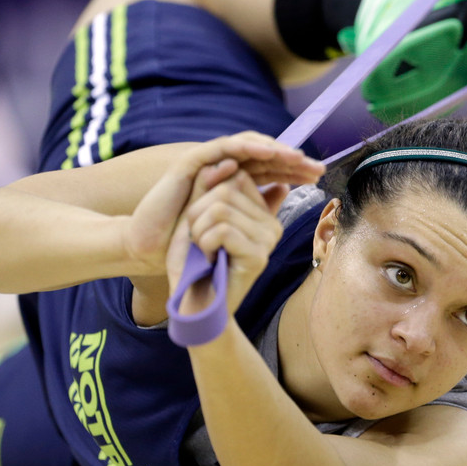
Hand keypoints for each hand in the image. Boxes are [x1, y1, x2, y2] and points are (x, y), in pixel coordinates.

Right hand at [124, 132, 323, 277]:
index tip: (318, 175)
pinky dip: (246, 147)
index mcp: (234, 180)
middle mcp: (222, 167)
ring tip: (294, 155)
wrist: (154, 247)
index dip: (294, 169)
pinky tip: (266, 152)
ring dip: (273, 148)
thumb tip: (284, 190)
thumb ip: (256, 207)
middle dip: (290, 157)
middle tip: (315, 164)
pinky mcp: (192, 161)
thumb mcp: (232, 224)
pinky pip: (222, 148)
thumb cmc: (191, 239)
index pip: (270, 168)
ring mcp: (207, 162)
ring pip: (246, 147)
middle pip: (263, 154)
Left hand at [166, 164, 290, 314]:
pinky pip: (222, 229)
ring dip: (199, 230)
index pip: (236, 177)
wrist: (195, 304)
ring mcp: (268, 239)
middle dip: (199, 213)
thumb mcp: (198, 216)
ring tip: (205, 251)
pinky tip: (210, 259)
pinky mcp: (259, 256)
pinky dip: (204, 243)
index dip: (206, 196)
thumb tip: (230, 161)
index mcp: (262, 212)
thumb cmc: (195, 262)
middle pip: (226, 189)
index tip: (205, 226)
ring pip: (221, 208)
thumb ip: (211, 186)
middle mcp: (271, 224)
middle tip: (201, 242)